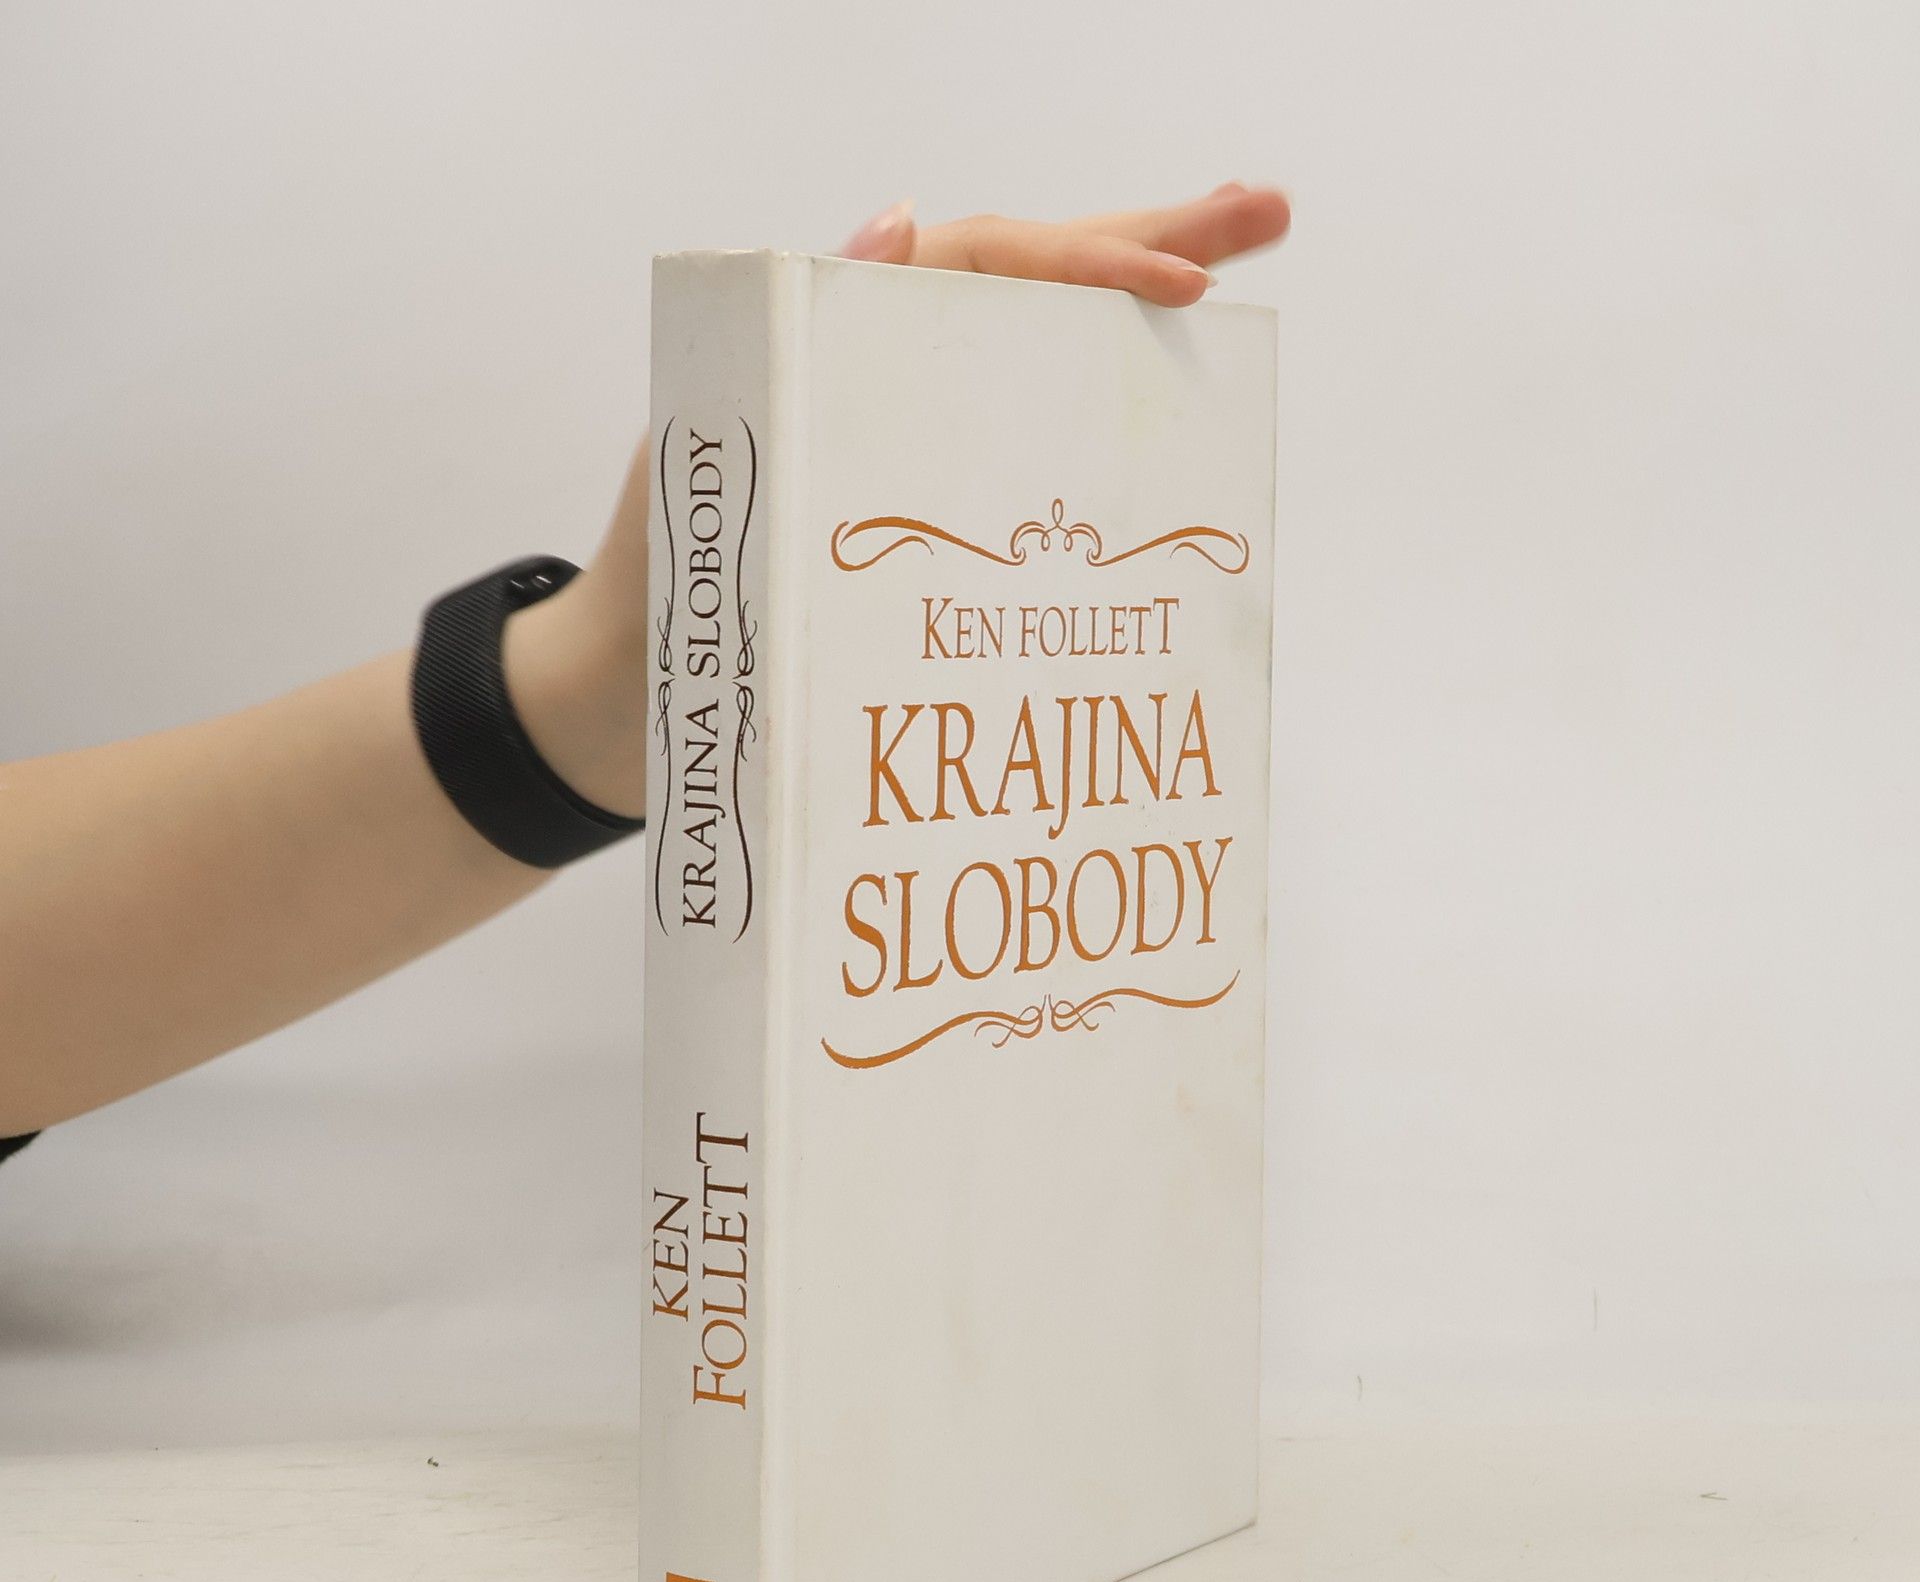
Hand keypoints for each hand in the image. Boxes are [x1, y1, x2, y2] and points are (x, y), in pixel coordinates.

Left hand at [547, 182, 1292, 814]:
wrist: (626, 705)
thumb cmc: (656, 593)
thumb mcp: (708, 460)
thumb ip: (790, 347)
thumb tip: (899, 224)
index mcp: (829, 340)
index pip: (980, 266)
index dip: (1087, 267)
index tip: (1188, 289)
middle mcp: (875, 372)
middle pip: (1028, 284)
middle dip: (1148, 245)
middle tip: (1266, 213)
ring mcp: (902, 438)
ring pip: (1032, 359)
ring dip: (1131, 325)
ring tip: (1231, 297)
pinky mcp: (916, 507)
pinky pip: (1015, 455)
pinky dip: (1089, 438)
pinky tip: (1160, 438)